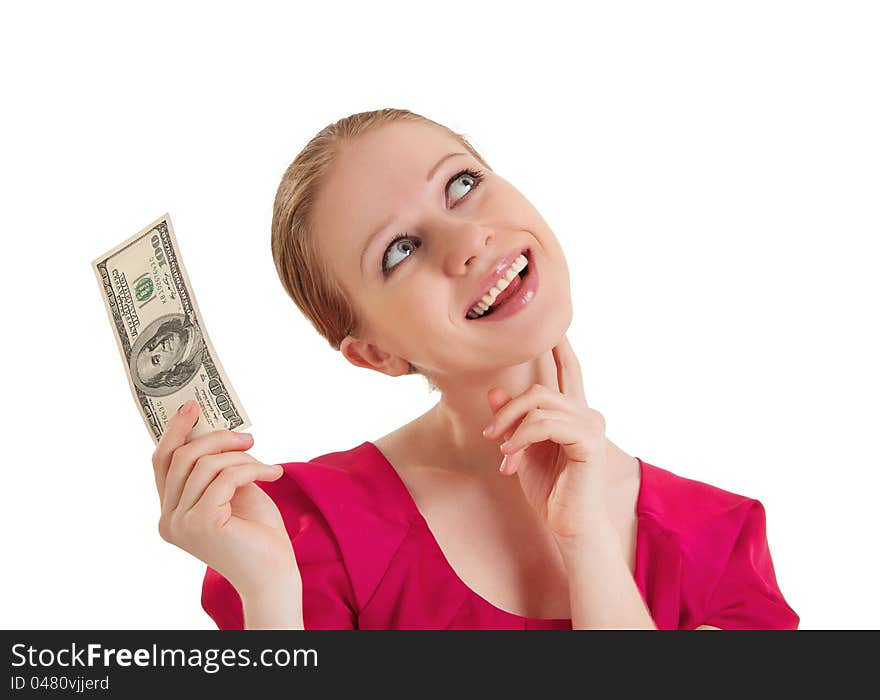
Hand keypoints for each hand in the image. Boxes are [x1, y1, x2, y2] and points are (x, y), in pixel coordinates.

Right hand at [152, 401, 300, 598]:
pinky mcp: (204, 524)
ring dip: (241, 457)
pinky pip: (227, 477)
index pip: (162, 462)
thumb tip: (214, 428)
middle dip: (217, 438)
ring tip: (266, 463)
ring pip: (206, 465)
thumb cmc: (256, 531)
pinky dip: (253, 469)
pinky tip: (273, 474)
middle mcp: (168, 520)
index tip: (193, 406)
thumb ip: (216, 466)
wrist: (274, 572)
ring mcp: (182, 524)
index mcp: (170, 512)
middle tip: (248, 437)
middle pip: (182, 457)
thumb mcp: (232, 490)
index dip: (175, 431)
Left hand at [481, 333, 610, 540]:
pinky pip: (545, 423)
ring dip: (511, 428)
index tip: (555, 328)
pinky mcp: (589, 440)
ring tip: (502, 452)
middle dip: (508, 409)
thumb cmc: (550, 491)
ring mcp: (591, 425)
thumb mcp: (522, 450)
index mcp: (574, 414)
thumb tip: (495, 391)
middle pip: (540, 389)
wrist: (570, 526)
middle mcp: (587, 413)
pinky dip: (522, 437)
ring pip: (539, 404)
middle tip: (490, 435)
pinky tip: (511, 456)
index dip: (562, 349)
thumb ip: (513, 420)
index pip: (569, 372)